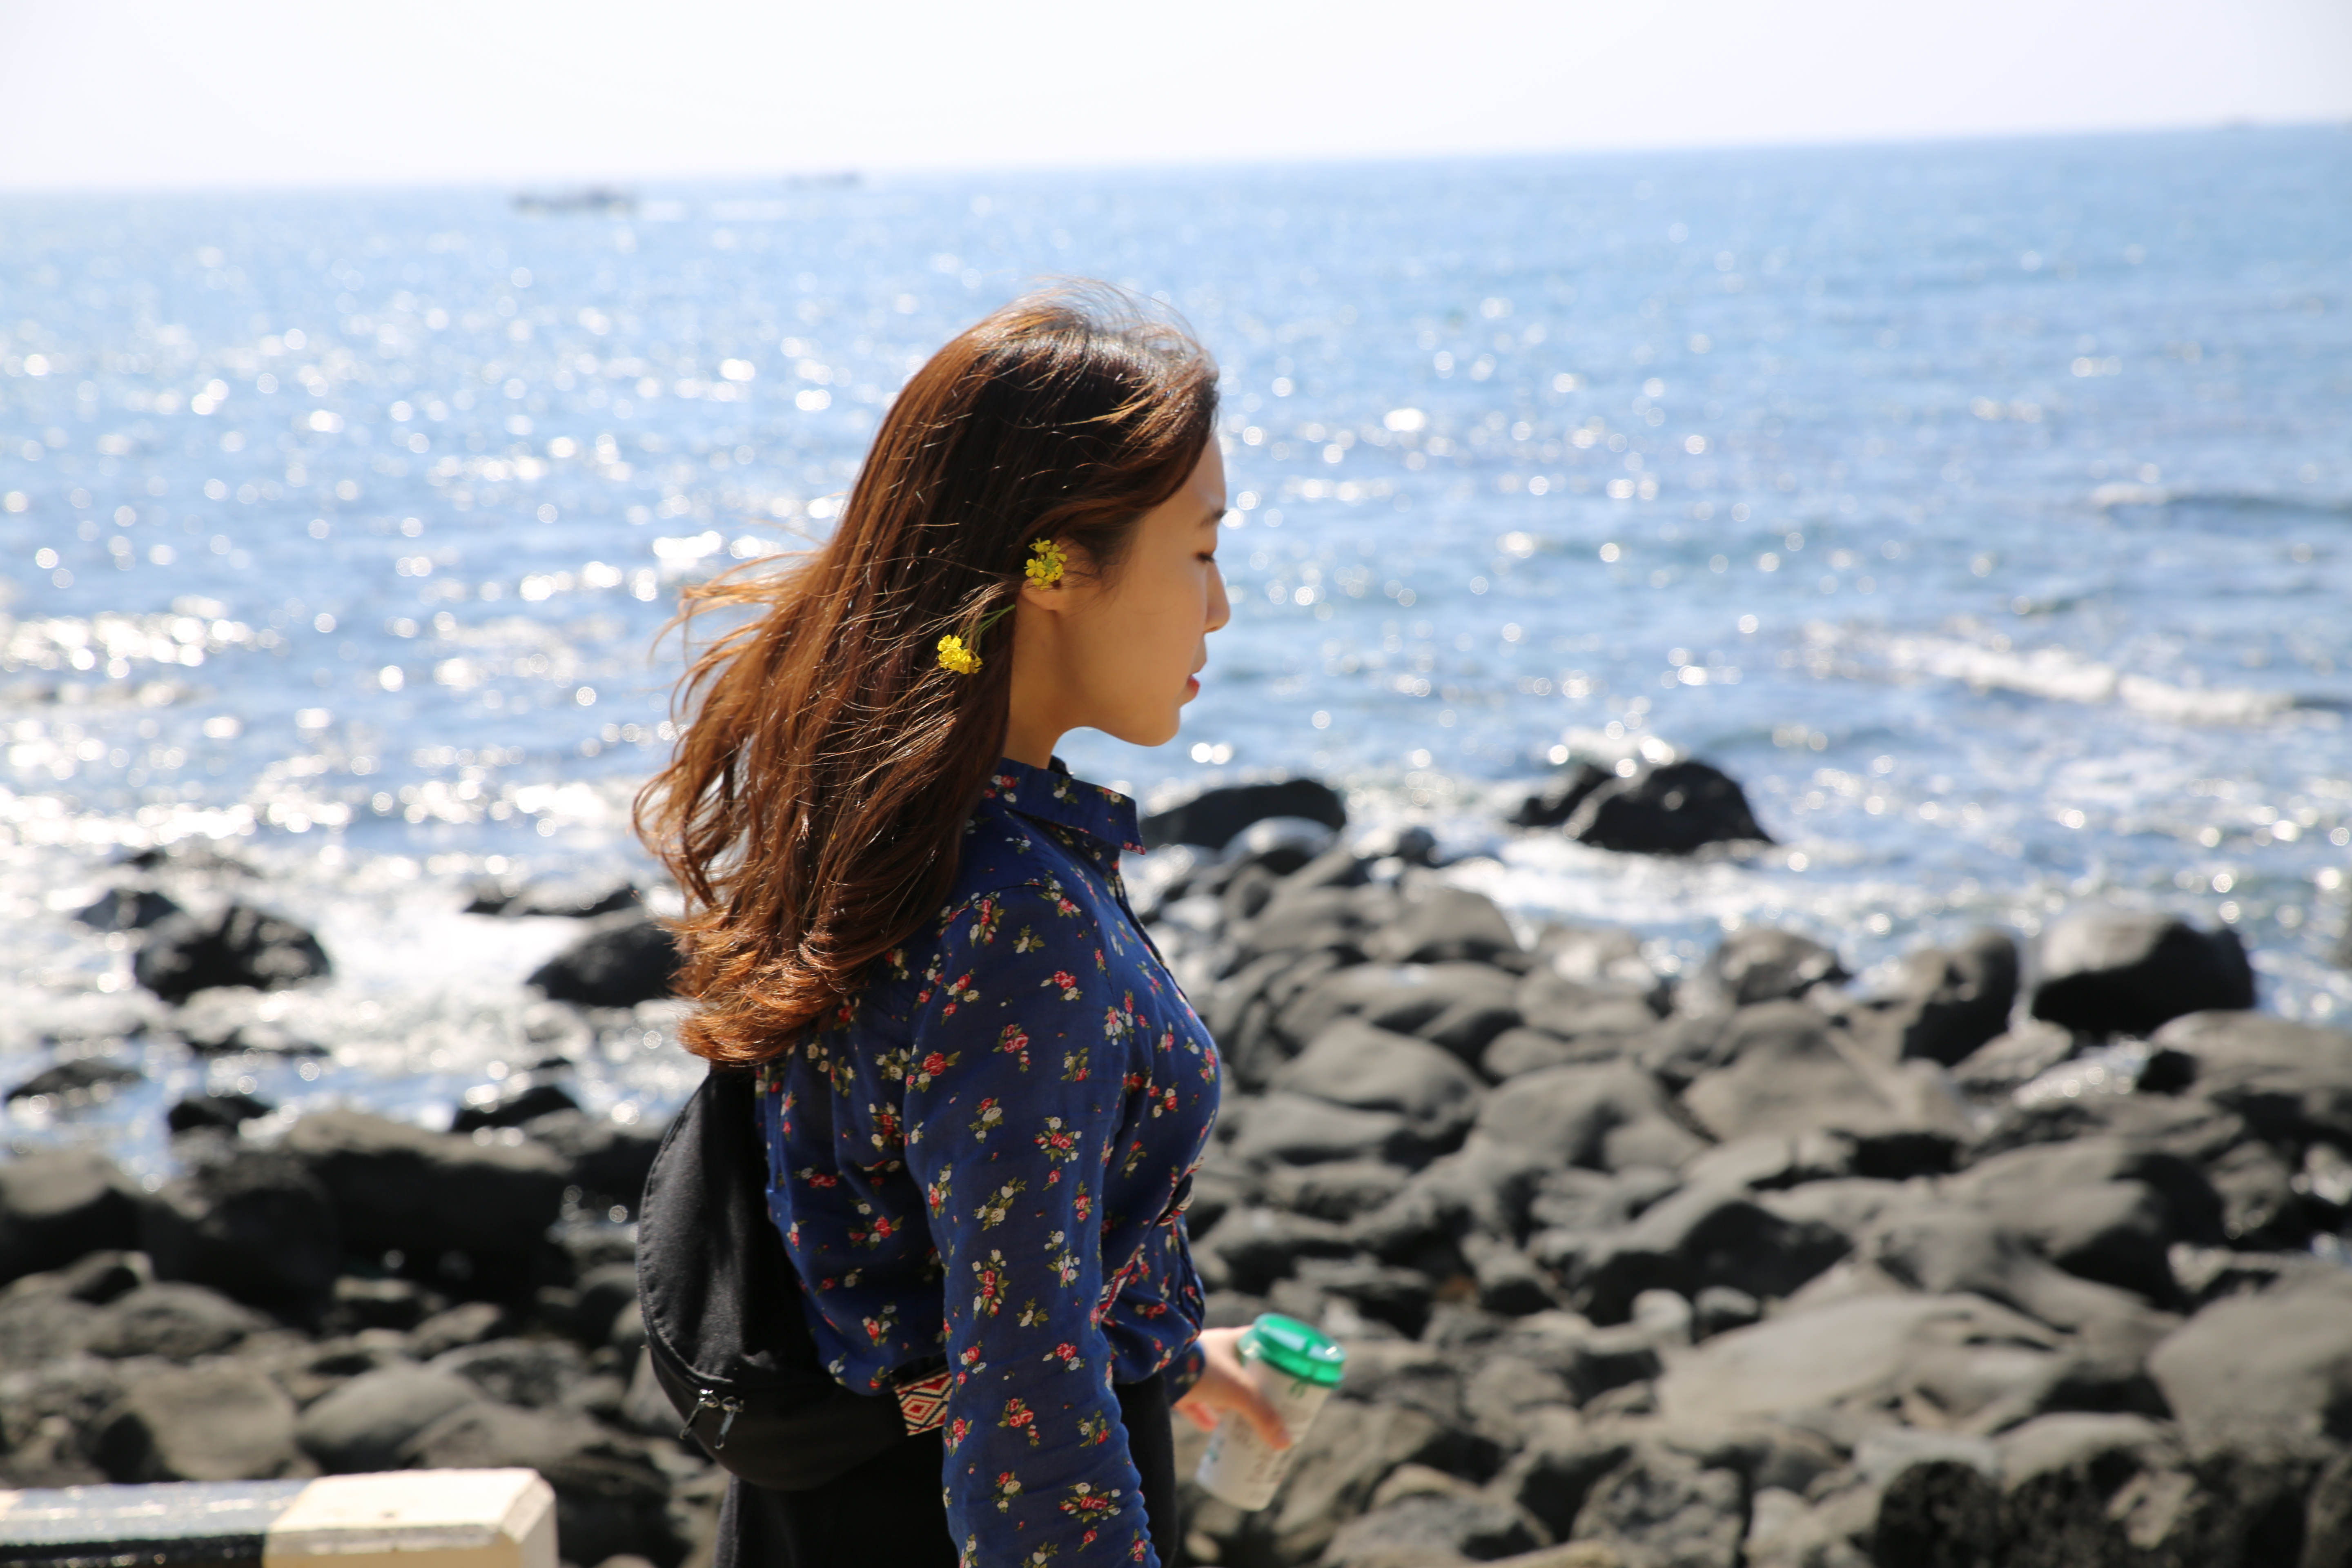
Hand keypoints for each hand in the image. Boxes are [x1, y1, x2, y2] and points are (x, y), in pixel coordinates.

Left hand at [1173, 1325, 1290, 1447]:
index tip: (1287, 1370)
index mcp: (1233, 1340)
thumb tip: (1286, 1443)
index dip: (1275, 1354)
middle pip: (1241, 1367)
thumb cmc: (1203, 1368)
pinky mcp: (1177, 1384)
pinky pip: (1194, 1401)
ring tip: (1243, 1418)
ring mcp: (1194, 1367)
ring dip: (1228, 1401)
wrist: (1157, 1370)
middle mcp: (1214, 1351)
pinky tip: (1210, 1428)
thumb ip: (1263, 1416)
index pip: (1260, 1340)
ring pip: (1217, 1385)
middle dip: (1254, 1386)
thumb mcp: (1240, 1391)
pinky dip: (1204, 1414)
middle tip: (1270, 1403)